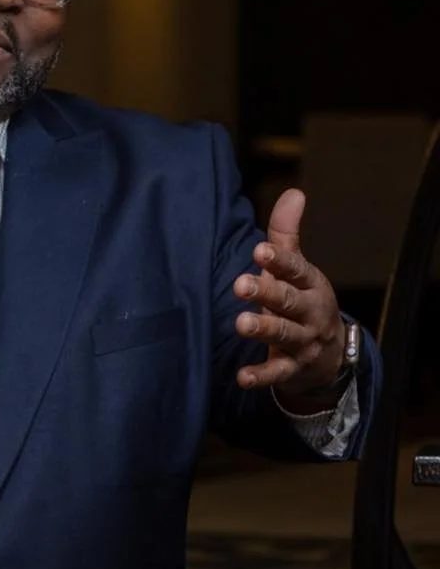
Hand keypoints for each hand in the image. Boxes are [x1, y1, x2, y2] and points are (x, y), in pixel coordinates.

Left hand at [232, 188, 344, 401]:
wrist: (329, 356)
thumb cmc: (301, 300)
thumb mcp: (297, 269)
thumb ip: (287, 234)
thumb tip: (293, 192)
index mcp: (310, 284)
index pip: (297, 270)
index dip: (280, 261)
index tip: (260, 250)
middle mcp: (310, 312)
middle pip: (289, 301)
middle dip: (266, 292)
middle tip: (240, 284)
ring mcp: (304, 342)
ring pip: (285, 334)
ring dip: (263, 329)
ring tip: (241, 324)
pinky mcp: (294, 368)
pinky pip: (278, 372)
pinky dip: (261, 375)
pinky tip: (242, 377)